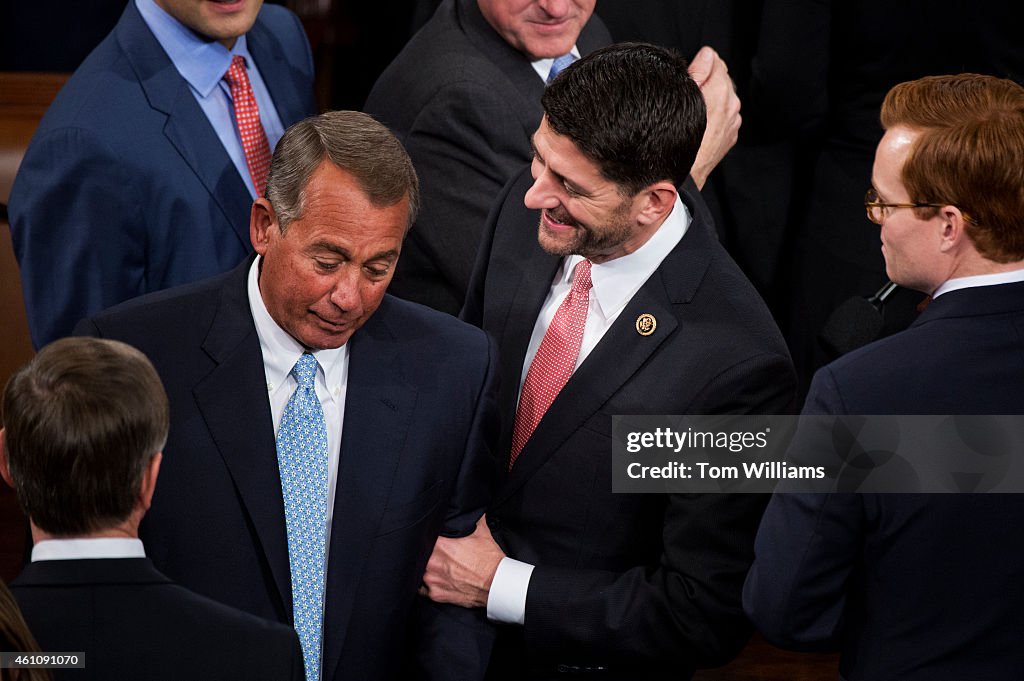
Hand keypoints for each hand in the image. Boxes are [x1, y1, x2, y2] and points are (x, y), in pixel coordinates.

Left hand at [420, 515, 504, 608]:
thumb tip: (468, 507)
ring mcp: (432, 579)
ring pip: (419, 571)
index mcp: (440, 544)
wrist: (496, 583)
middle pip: (419, 554)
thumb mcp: (481, 530)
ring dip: (425, 567)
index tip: (429, 537)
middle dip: (425, 551)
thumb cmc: (488, 559)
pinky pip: (422, 589)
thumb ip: (470, 517)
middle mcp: (432, 562)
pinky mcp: (435, 594)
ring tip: (435, 565)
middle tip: (435, 552)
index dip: (425, 536)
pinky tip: (434, 579)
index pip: (423, 536)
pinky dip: (426, 584)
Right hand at [687, 46, 741, 188]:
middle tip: (689, 89)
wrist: (685, 174)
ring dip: (712, 96)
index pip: (716, 61)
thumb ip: (697, 71)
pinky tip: (701, 120)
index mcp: (720, 92)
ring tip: (694, 106)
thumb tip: (707, 54)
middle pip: (723, 77)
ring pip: (725, 96)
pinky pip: (725, 114)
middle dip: (709, 78)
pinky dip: (716, 112)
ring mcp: (733, 121)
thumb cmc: (677, 137)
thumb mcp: (681, 97)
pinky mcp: (731, 134)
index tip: (690, 70)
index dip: (702, 62)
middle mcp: (731, 105)